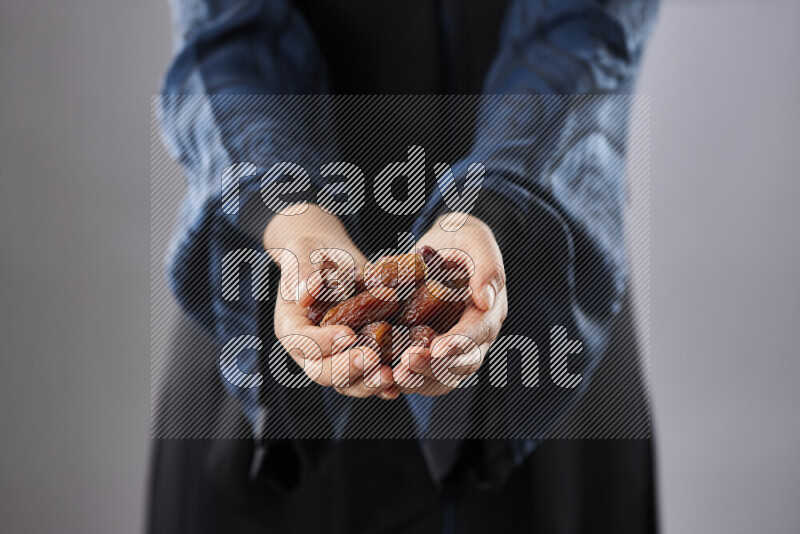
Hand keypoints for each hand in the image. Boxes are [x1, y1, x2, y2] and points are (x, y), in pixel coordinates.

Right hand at [264, 204, 396, 398]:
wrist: (332, 261)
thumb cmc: (314, 254)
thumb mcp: (305, 255)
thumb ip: (304, 272)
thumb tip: (306, 292)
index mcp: (291, 327)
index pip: (302, 343)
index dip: (323, 344)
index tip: (348, 334)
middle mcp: (310, 350)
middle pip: (322, 372)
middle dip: (347, 369)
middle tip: (372, 359)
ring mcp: (335, 358)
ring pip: (346, 382)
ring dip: (368, 383)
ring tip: (390, 376)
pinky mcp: (357, 358)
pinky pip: (367, 377)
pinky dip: (383, 384)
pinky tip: (400, 384)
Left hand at [393, 214, 507, 395]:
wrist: (443, 243)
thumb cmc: (461, 236)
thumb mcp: (475, 237)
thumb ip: (487, 265)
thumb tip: (486, 298)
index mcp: (489, 310)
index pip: (478, 333)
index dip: (460, 343)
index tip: (438, 348)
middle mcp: (475, 334)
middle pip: (462, 364)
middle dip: (435, 368)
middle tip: (406, 365)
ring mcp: (454, 345)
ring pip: (443, 377)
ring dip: (420, 380)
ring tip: (394, 377)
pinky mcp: (431, 349)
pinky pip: (423, 372)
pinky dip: (406, 378)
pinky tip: (384, 375)